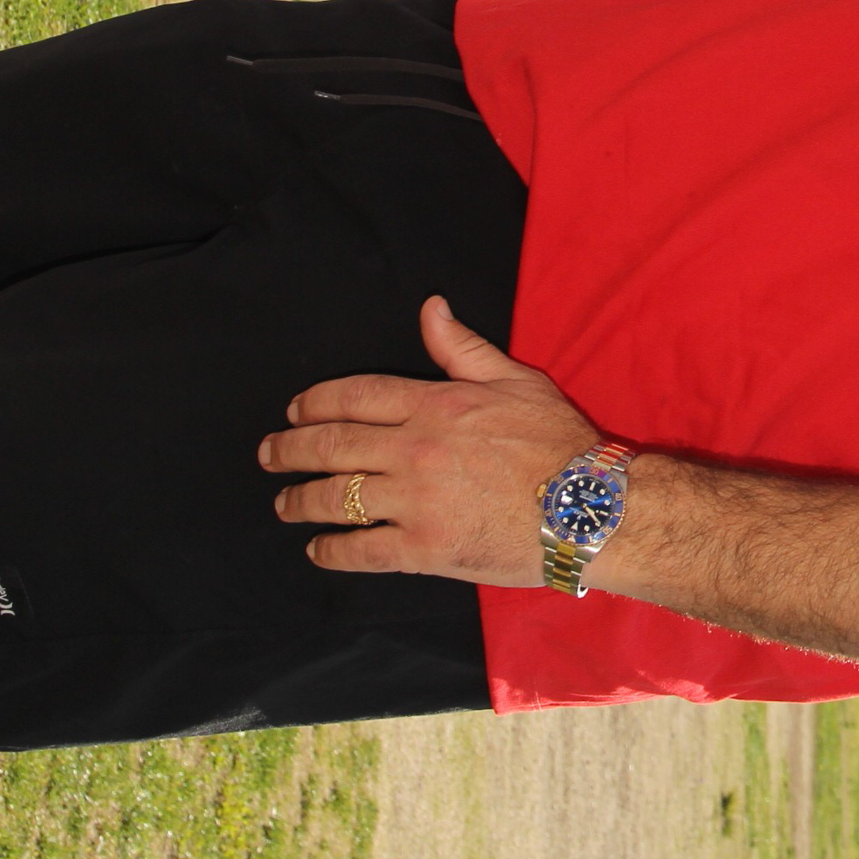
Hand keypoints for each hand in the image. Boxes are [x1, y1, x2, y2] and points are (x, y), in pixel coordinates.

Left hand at [262, 296, 597, 581]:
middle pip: (330, 446)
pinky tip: (319, 549)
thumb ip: (463, 347)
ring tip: (286, 504)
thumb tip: (431, 309)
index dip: (315, 403)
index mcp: (436, 405)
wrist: (590, 507)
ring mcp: (415, 501)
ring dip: (300, 501)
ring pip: (335, 498)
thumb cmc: (559, 442)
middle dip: (289, 450)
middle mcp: (415, 450)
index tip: (294, 412)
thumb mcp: (516, 380)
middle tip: (269, 455)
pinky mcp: (423, 548)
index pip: (355, 397)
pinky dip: (331, 550)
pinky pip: (360, 549)